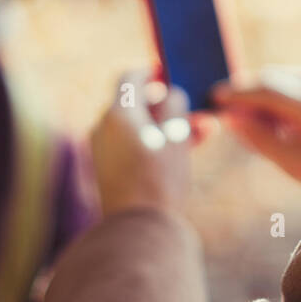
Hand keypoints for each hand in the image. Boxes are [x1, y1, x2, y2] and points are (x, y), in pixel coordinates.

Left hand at [89, 69, 194, 216]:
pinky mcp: (107, 170)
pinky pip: (131, 145)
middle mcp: (103, 127)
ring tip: (197, 136)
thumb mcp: (176, 134)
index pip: (130, 79)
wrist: (137, 229)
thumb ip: (174, 104)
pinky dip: (153, 143)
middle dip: (166, 106)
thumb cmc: (160, 178)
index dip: (151, 72)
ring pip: (137, 127)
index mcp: (117, 113)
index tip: (167, 73)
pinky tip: (180, 153)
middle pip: (135, 104)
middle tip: (193, 111)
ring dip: (164, 127)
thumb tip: (170, 94)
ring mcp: (102, 150)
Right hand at [212, 65, 300, 194]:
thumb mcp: (291, 162)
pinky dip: (284, 94)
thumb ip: (258, 138)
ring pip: (284, 77)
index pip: (269, 88)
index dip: (239, 93)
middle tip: (231, 116)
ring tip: (267, 127)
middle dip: (249, 95)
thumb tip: (228, 116)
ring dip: (266, 95)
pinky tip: (287, 121)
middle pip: (274, 78)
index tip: (216, 97)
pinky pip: (297, 79)